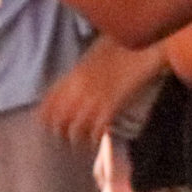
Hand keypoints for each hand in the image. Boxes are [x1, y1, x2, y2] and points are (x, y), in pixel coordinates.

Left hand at [39, 39, 166, 149]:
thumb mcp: (94, 54)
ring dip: (78, 140)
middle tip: (66, 140)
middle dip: (61, 133)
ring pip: (76, 129)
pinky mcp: (112, 106)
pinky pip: (97, 130)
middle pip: (59, 119)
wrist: (146, 47)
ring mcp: (95, 98)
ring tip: (82, 145)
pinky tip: (98, 140)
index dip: (45, 118)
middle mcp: (79, 88)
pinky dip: (96, 138)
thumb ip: (81, 71)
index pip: (49, 102)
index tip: (48, 127)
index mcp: (74, 74)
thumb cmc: (122, 46)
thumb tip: (73, 84)